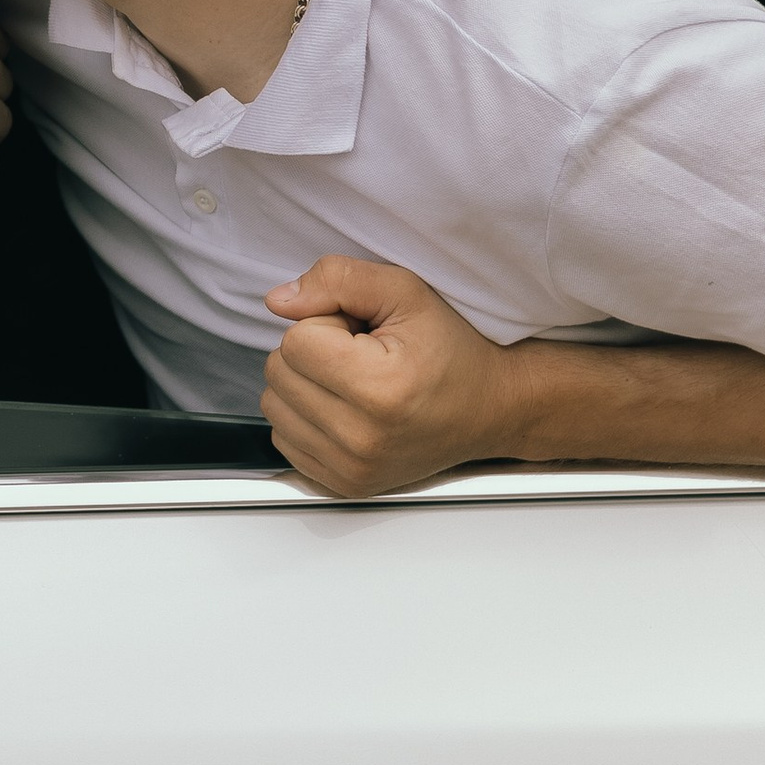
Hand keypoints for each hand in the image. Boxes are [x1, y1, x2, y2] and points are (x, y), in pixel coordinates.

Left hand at [261, 259, 525, 497]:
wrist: (490, 409)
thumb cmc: (452, 351)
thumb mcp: (405, 292)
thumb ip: (339, 279)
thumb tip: (278, 300)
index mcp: (379, 389)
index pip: (295, 341)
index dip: (325, 323)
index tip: (363, 333)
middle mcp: (362, 438)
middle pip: (279, 373)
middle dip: (312, 353)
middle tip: (360, 356)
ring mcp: (352, 468)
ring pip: (274, 407)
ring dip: (304, 386)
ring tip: (354, 382)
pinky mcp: (345, 484)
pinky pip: (285, 440)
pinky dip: (305, 418)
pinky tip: (346, 408)